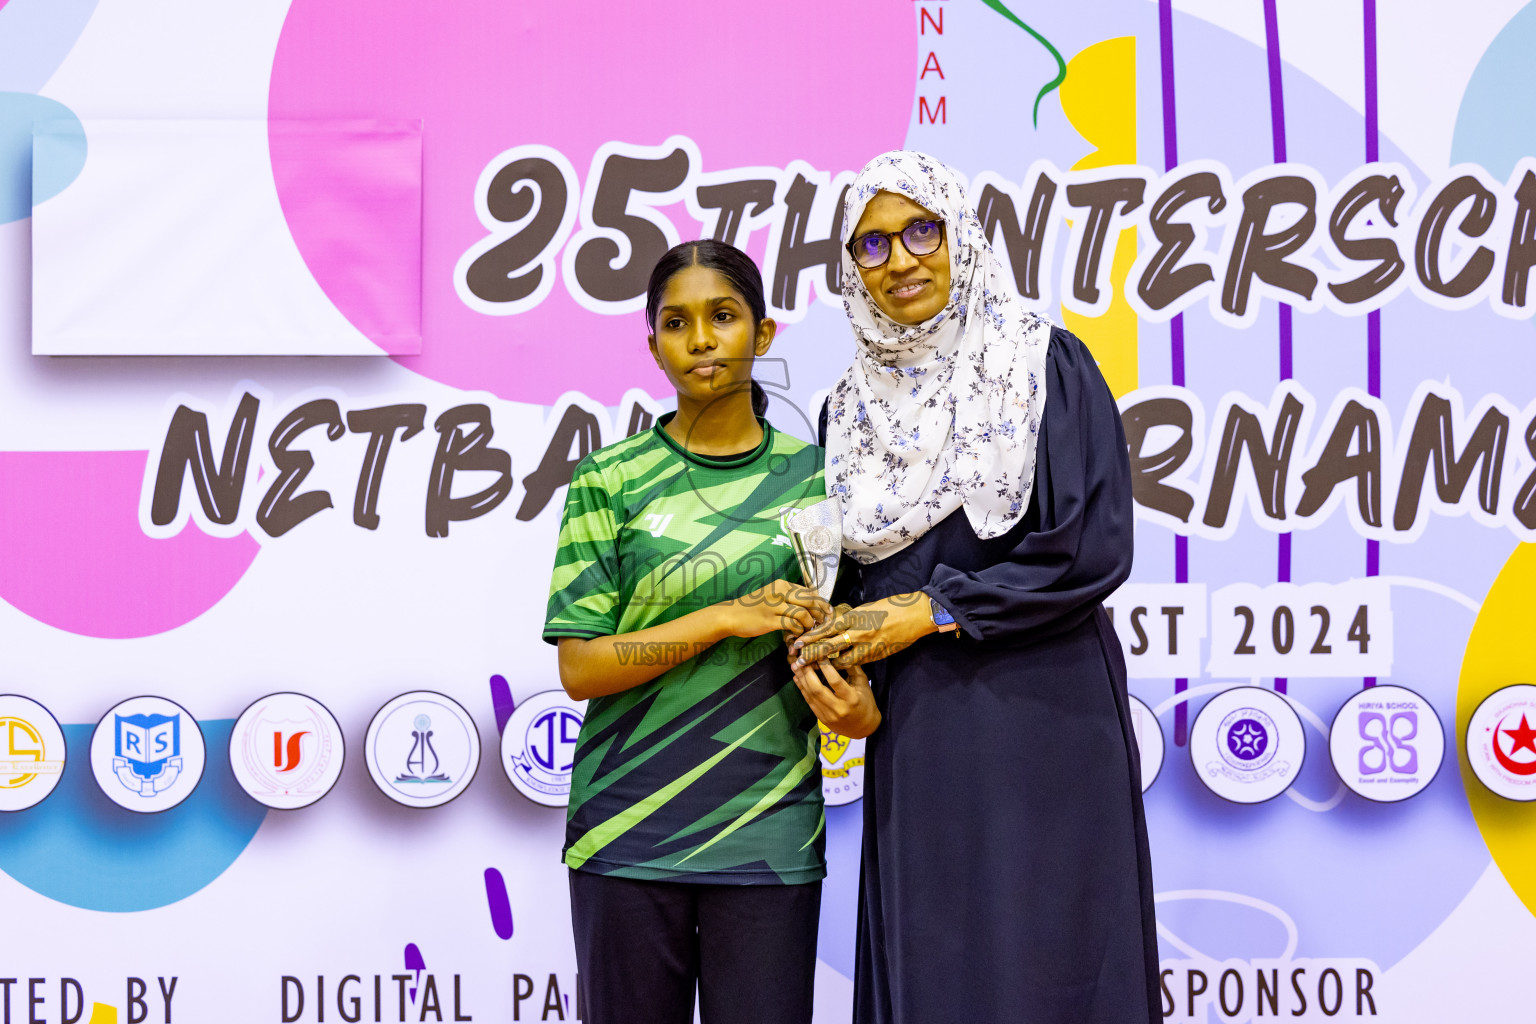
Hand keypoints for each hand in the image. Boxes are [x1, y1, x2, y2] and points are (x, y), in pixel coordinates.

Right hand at [717, 580, 830, 639]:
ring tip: (810, 629)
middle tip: (825, 621)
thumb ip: (789, 597)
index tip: (827, 610)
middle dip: (821, 612)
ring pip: (803, 613)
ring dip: (810, 623)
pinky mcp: (769, 620)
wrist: (731, 614)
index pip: (809, 591)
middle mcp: (779, 592)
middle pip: (809, 601)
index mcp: (782, 584)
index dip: (821, 602)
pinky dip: (799, 630)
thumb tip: (810, 603)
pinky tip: (798, 633)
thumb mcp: (772, 595)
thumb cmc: (753, 606)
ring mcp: (774, 606)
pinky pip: (792, 624)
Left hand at [789, 592, 935, 669]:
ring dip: (827, 664)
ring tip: (815, 668)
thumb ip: (850, 618)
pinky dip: (845, 665)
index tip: (797, 643)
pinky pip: (856, 663)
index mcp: (853, 617)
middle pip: (829, 646)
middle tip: (797, 660)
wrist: (915, 616)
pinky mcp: (876, 655)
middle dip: (812, 654)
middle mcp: (858, 632)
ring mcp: (867, 646)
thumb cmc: (891, 607)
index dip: (810, 637)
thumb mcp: (866, 609)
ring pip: (841, 660)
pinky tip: (837, 668)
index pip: (826, 629)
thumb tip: (836, 625)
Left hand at [791, 660, 880, 738]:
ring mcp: (828, 715)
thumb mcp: (863, 684)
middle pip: (818, 690)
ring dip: (801, 680)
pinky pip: (809, 702)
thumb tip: (839, 650)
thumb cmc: (866, 702)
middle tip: (802, 659)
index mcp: (851, 699)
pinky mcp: (821, 719)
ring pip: (810, 696)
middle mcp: (838, 708)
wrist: (863, 727)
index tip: (819, 654)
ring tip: (795, 666)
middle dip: (808, 673)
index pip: (835, 681)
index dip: (825, 667)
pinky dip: (802, 689)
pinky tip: (798, 678)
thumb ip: (852, 668)